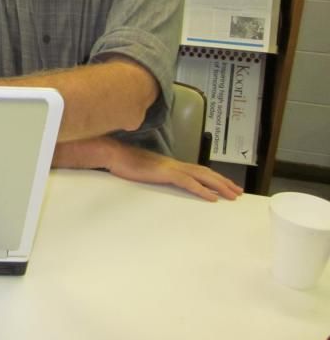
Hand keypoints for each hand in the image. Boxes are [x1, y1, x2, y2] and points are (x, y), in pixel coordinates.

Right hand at [51, 137, 242, 201]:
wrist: (113, 153)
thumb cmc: (123, 163)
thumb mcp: (143, 171)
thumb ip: (154, 175)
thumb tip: (158, 181)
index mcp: (170, 164)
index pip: (197, 171)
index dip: (213, 178)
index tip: (225, 186)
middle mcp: (174, 164)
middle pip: (205, 172)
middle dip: (223, 182)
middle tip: (238, 192)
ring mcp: (170, 167)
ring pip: (201, 176)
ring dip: (219, 185)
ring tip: (232, 195)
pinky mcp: (164, 173)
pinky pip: (188, 182)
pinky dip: (202, 190)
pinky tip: (212, 198)